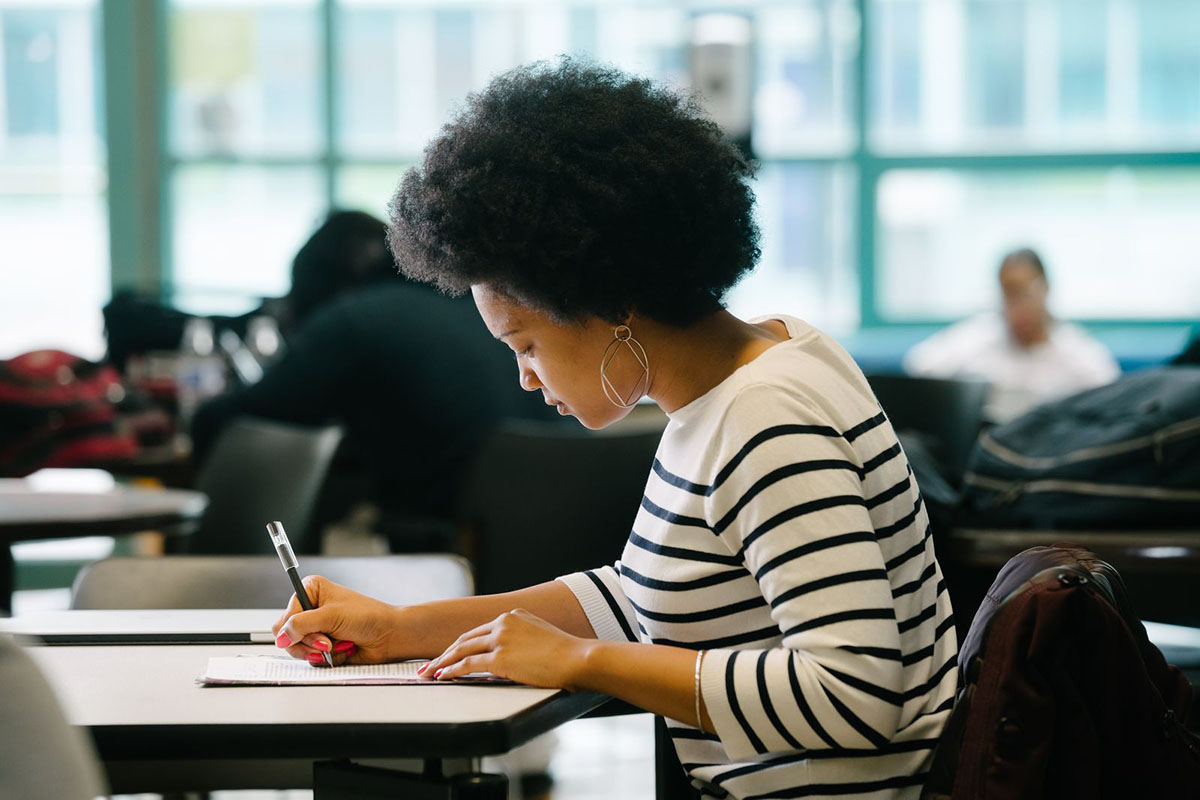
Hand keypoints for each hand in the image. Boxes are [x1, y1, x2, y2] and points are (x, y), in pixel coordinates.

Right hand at [272, 575, 409, 665]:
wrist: (389, 635)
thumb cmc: (367, 616)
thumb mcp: (331, 616)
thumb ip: (301, 625)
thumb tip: (281, 637)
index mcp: (311, 591)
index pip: (285, 616)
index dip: (294, 628)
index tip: (312, 631)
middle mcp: (311, 608)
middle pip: (287, 635)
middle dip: (309, 642)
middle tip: (327, 642)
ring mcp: (317, 628)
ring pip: (298, 649)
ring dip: (319, 651)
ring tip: (337, 645)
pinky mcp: (323, 645)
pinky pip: (312, 658)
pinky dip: (327, 657)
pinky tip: (343, 649)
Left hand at [422, 608, 591, 689]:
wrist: (577, 658)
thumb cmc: (565, 653)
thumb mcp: (539, 635)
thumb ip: (521, 639)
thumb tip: (510, 656)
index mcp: (513, 615)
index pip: (478, 631)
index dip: (460, 644)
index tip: (448, 654)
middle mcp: (504, 622)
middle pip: (465, 638)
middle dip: (444, 653)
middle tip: (428, 665)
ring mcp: (501, 639)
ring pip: (463, 650)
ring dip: (442, 662)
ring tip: (429, 673)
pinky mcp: (501, 657)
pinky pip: (469, 664)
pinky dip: (452, 670)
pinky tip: (443, 676)